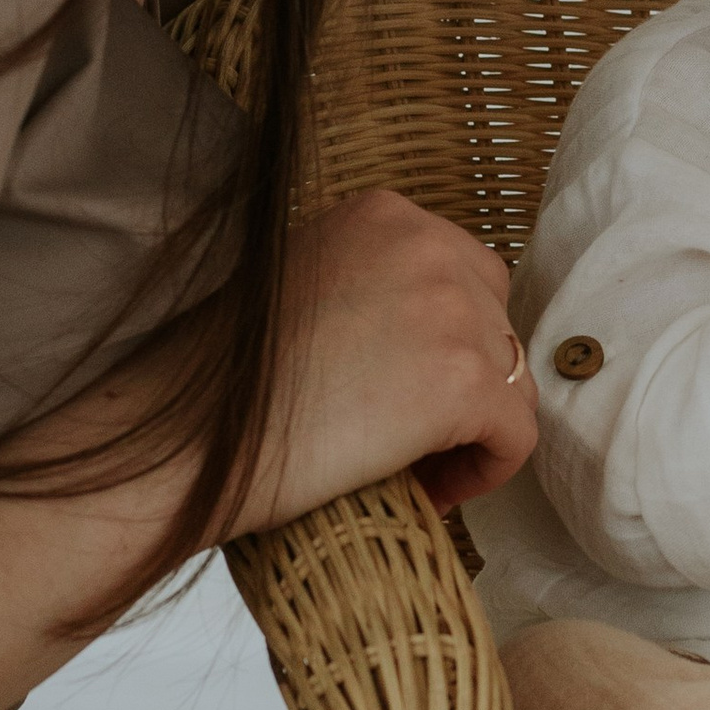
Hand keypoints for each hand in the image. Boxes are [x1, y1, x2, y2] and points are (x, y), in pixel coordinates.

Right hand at [230, 190, 536, 528]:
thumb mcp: (300, 283)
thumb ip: (365, 285)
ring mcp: (451, 310)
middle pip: (497, 324)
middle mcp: (427, 245)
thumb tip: (415, 337)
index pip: (466, 276)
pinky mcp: (463, 382)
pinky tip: (431, 494)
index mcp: (384, 214)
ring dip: (475, 431)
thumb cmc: (227, 381)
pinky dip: (486, 471)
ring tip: (416, 472)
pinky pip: (516, 436)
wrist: (192, 438)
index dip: (446, 343)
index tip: (403, 392)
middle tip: (413, 438)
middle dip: (467, 384)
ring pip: (512, 382)